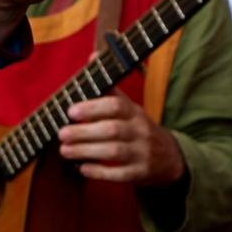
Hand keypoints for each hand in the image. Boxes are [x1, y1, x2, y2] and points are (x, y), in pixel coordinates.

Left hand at [58, 89, 184, 184]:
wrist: (170, 158)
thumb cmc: (137, 127)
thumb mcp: (128, 106)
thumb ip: (108, 86)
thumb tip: (92, 56)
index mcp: (135, 112)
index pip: (117, 106)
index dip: (93, 107)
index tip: (71, 111)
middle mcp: (140, 131)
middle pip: (112, 131)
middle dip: (83, 132)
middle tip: (60, 133)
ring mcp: (142, 154)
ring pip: (115, 153)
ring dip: (86, 151)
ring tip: (64, 150)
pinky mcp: (141, 173)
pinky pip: (120, 175)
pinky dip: (99, 172)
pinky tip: (82, 168)